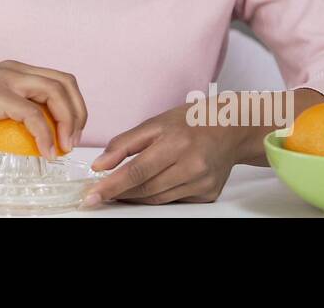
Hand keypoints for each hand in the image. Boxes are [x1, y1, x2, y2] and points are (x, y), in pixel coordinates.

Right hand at [0, 60, 87, 158]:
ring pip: (54, 92)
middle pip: (64, 83)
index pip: (60, 80)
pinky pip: (32, 114)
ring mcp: (5, 79)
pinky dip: (45, 134)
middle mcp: (14, 69)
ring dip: (67, 122)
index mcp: (15, 70)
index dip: (74, 106)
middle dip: (78, 114)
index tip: (71, 132)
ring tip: (62, 147)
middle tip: (72, 141)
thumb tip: (35, 134)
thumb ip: (12, 111)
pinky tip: (45, 150)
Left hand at [82, 103, 248, 205]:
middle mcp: (192, 166)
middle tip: (101, 192)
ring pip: (158, 199)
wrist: (231, 129)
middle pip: (146, 189)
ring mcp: (202, 183)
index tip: (93, 196)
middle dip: (120, 193)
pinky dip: (157, 196)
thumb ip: (124, 144)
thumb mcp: (154, 123)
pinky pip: (173, 201)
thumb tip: (100, 165)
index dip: (112, 186)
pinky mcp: (208, 194)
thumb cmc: (190, 122)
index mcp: (176, 143)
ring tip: (120, 190)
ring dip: (135, 197)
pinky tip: (151, 186)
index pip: (137, 171)